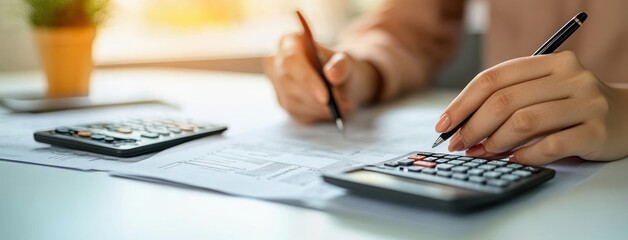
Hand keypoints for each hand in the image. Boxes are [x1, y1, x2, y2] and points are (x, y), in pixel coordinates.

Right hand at [263, 33, 379, 123]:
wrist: (340, 78)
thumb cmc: (340, 66)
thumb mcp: (347, 61)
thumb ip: (342, 65)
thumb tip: (332, 74)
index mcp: (290, 43)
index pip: (291, 62)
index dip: (306, 81)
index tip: (325, 97)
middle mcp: (277, 62)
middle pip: (288, 85)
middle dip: (316, 100)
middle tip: (343, 107)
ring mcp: (277, 84)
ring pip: (292, 102)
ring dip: (320, 110)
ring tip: (344, 107)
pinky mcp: (283, 101)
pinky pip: (297, 114)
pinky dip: (317, 115)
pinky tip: (332, 111)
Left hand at [435, 51, 627, 164]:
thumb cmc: (572, 107)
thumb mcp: (542, 93)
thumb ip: (508, 101)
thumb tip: (459, 127)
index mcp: (549, 63)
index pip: (493, 78)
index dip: (462, 103)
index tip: (444, 125)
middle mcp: (569, 77)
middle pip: (504, 100)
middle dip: (473, 126)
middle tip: (459, 145)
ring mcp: (586, 102)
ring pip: (524, 121)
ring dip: (496, 141)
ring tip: (484, 153)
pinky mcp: (597, 130)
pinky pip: (551, 145)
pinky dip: (525, 155)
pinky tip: (514, 159)